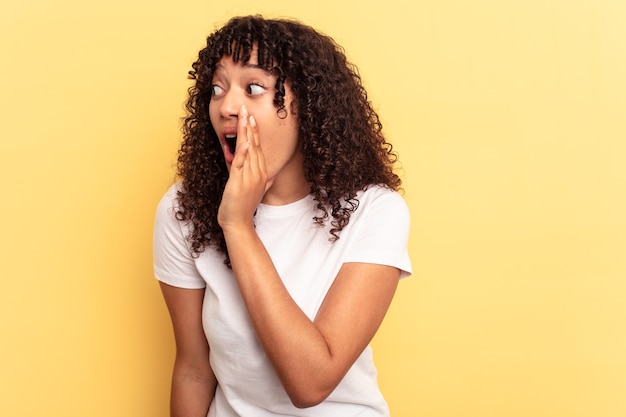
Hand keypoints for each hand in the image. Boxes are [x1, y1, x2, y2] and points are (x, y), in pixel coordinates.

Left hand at [218, 105, 272, 229]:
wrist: (238, 223)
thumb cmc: (244, 207)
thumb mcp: (256, 190)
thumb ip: (264, 180)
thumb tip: (271, 175)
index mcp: (261, 173)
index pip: (259, 147)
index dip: (255, 131)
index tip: (252, 117)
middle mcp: (258, 173)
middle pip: (255, 144)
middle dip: (251, 126)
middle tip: (247, 109)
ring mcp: (249, 177)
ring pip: (249, 150)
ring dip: (246, 132)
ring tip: (244, 116)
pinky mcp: (239, 182)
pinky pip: (241, 163)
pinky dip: (243, 151)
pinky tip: (245, 139)